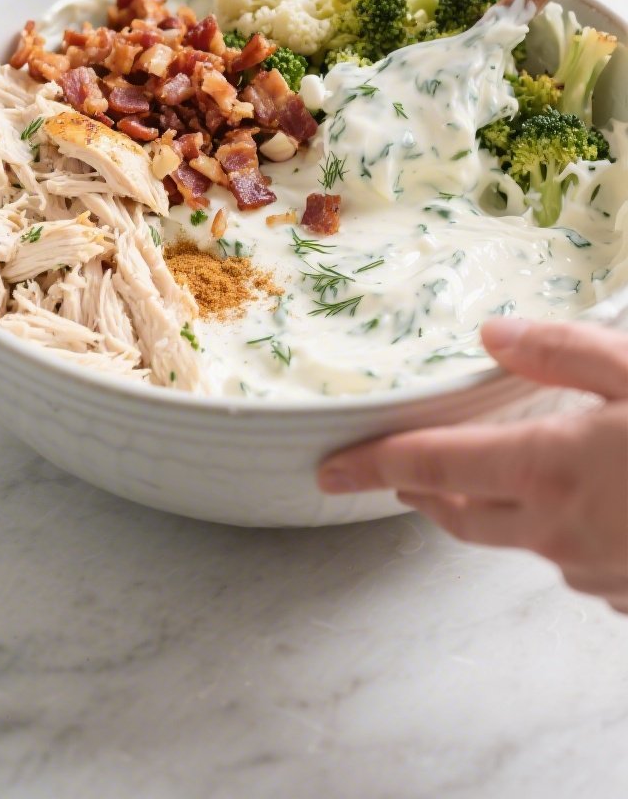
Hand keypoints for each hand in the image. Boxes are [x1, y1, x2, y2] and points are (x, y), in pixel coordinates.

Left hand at [318, 318, 627, 613]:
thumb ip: (563, 352)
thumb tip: (494, 334)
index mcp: (549, 468)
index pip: (435, 466)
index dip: (375, 465)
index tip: (330, 471)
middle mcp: (557, 530)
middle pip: (461, 513)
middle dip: (423, 491)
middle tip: (400, 472)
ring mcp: (591, 571)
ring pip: (517, 539)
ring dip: (497, 509)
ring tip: (508, 471)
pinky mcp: (622, 596)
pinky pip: (572, 559)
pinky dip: (563, 529)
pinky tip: (596, 501)